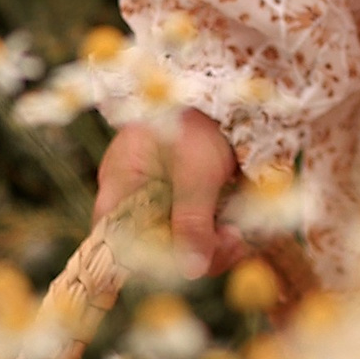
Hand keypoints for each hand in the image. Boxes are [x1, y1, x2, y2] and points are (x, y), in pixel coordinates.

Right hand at [92, 108, 243, 277]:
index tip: (189, 270)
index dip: (149, 266)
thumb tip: (192, 271)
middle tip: (235, 243)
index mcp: (120, 187)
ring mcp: (155, 198)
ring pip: (177, 243)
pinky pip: (192, 228)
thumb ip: (192, 221)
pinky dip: (215, 232)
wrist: (220, 87)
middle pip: (154, 249)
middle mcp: (132, 198)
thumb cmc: (198, 120)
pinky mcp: (180, 198)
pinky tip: (238, 229)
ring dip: (211, 245)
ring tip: (241, 235)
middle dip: (196, 253)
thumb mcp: (197, 171)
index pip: (118, 245)